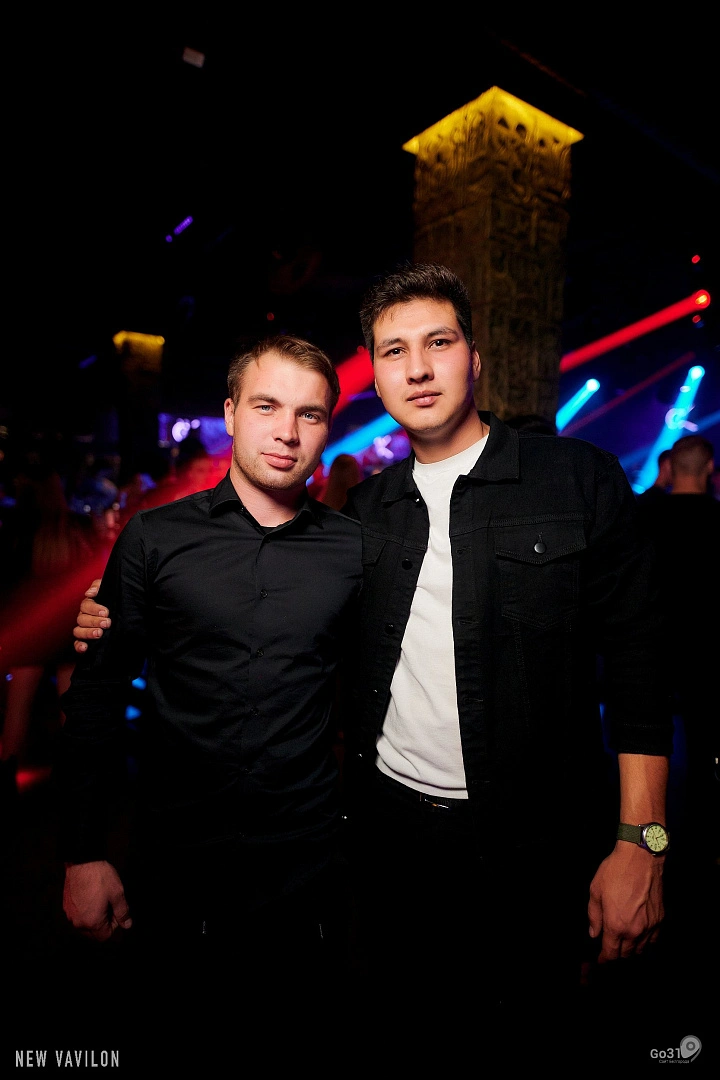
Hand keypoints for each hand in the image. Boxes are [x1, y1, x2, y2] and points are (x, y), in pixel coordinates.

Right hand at [63, 860, 131, 941]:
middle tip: (109, 905)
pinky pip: (77, 916)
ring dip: (93, 918)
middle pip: (93, 933)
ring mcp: (70, 914)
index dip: (114, 926)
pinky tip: (90, 897)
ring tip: (100, 900)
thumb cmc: (100, 877)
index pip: (104, 936)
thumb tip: (127, 925)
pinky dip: (84, 912)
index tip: (116, 911)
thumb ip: (123, 912)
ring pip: (84, 925)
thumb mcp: (117, 893)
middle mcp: (78, 922)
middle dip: (103, 924)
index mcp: (92, 922)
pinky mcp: (66, 906)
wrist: (82, 861)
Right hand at [73, 579, 108, 652]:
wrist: (126, 611)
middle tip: (107, 623)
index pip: (86, 606)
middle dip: (94, 621)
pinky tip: (85, 647)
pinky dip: (79, 646)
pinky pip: (77, 643)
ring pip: (78, 631)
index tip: (106, 612)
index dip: (94, 609)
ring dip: (87, 633)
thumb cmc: (115, 599)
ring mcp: (84, 629)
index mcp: (89, 605)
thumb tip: (89, 592)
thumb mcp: (109, 589)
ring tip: (99, 633)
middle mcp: (85, 617)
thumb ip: (99, 586)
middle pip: (82, 619)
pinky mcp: (85, 640)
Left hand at [587, 843, 664, 963]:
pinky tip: (640, 938)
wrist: (641, 859)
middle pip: (626, 954)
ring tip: (625, 945)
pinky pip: (653, 941)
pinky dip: (646, 943)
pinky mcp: (660, 920)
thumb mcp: (595, 891)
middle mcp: (634, 931)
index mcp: (615, 925)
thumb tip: (594, 933)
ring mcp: (649, 927)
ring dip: (632, 951)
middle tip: (612, 950)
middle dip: (617, 955)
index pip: (610, 953)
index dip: (604, 960)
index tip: (601, 960)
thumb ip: (594, 916)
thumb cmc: (615, 872)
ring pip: (641, 950)